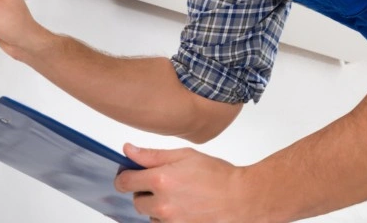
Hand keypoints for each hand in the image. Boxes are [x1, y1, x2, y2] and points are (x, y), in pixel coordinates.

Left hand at [115, 144, 249, 222]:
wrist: (241, 199)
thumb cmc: (218, 176)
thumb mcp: (185, 156)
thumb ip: (152, 155)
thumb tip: (128, 151)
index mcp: (161, 180)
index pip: (124, 182)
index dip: (125, 176)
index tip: (130, 175)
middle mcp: (163, 205)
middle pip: (136, 201)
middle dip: (145, 192)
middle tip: (164, 184)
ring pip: (150, 216)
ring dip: (157, 208)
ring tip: (179, 197)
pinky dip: (168, 218)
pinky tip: (184, 208)